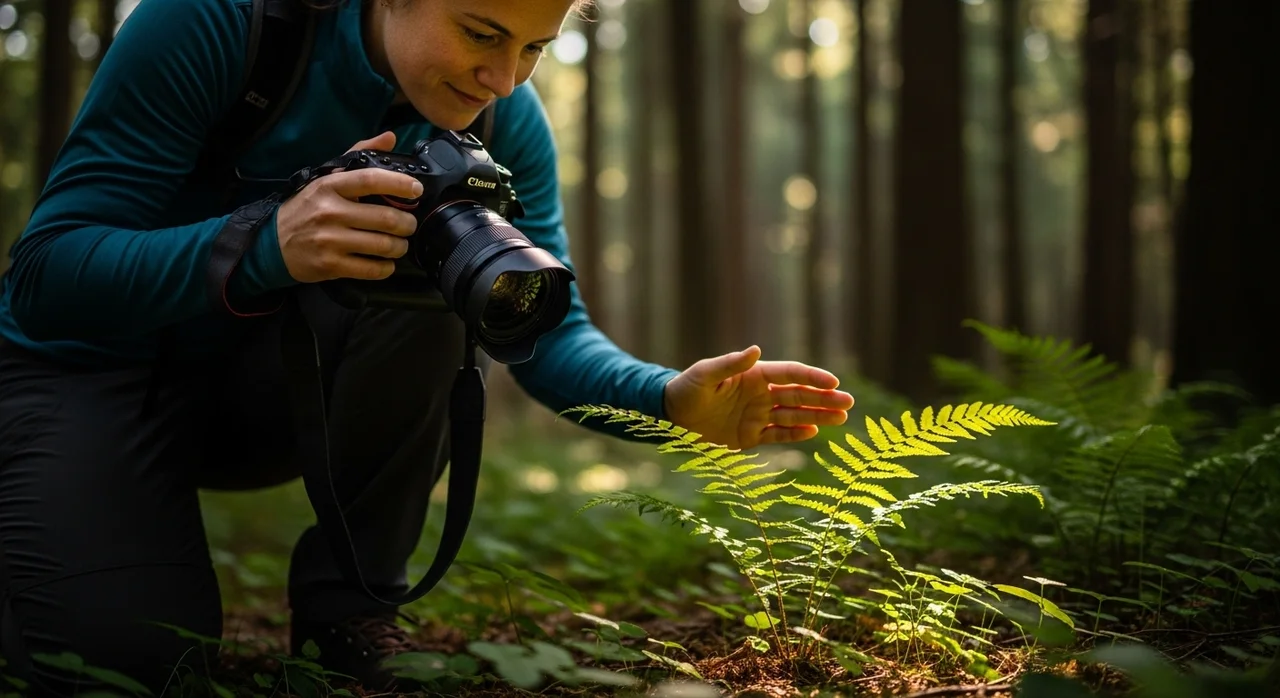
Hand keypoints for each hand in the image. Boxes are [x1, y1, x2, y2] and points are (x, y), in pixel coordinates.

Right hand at [276, 131, 422, 282]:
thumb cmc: (306, 208)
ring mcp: (330, 240)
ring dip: (399, 246)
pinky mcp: (331, 265)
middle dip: (407, 223)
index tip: (416, 190)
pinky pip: (371, 269)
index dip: (400, 184)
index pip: (371, 180)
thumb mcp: (326, 178)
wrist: (272, 243)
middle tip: (409, 225)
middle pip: (386, 218)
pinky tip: (386, 262)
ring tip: (399, 244)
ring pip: (383, 245)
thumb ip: (358, 156)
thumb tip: (390, 138)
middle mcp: (330, 212)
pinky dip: (386, 267)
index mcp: (330, 186)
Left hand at [662, 345, 854, 449]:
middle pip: (799, 396)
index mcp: (754, 375)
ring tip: (841, 418)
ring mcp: (758, 415)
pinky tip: (814, 431)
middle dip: (824, 398)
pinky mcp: (751, 436)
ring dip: (818, 416)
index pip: (790, 374)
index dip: (812, 377)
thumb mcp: (704, 375)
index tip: (833, 382)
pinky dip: (796, 434)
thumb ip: (729, 364)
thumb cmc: (685, 389)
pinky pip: (778, 435)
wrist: (670, 417)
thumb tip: (755, 349)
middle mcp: (761, 394)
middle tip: (848, 402)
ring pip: (795, 416)